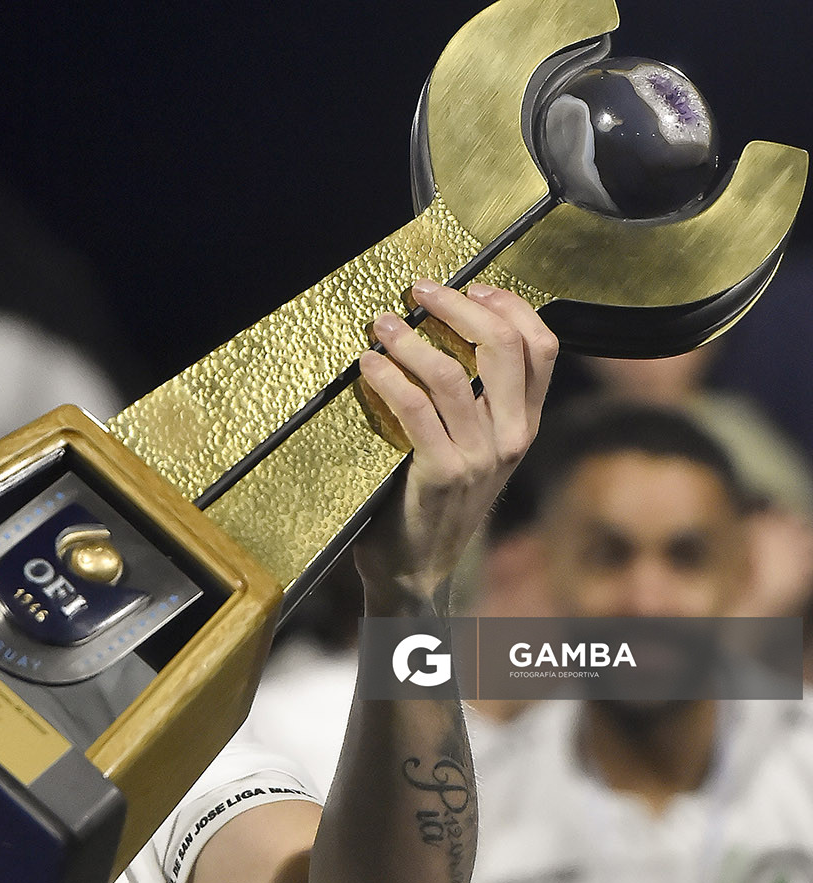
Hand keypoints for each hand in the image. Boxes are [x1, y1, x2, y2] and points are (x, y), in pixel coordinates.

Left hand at [353, 280, 557, 613]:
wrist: (415, 569)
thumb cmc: (432, 497)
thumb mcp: (472, 446)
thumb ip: (473, 400)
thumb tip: (445, 330)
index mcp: (525, 423)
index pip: (541, 347)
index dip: (508, 306)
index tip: (471, 286)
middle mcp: (512, 437)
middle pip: (502, 346)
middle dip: (457, 307)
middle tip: (418, 291)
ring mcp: (480, 458)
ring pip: (451, 374)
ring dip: (409, 339)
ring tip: (380, 325)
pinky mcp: (441, 474)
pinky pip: (416, 410)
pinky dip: (389, 378)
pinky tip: (369, 365)